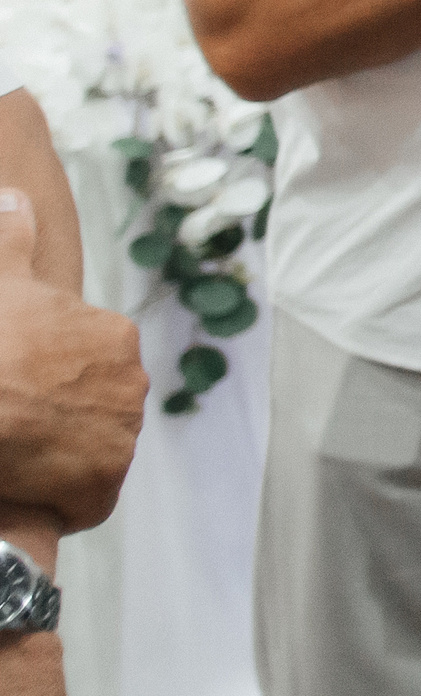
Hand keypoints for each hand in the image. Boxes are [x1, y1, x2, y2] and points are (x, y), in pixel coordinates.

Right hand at [0, 192, 143, 532]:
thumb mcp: (0, 281)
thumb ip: (11, 237)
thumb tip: (15, 197)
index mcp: (116, 337)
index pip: (84, 361)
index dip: (43, 373)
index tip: (11, 379)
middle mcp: (133, 386)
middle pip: (91, 404)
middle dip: (54, 412)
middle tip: (7, 418)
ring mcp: (123, 438)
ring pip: (87, 448)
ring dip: (56, 454)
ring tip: (11, 454)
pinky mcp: (104, 487)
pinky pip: (84, 497)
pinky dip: (59, 497)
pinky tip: (25, 488)